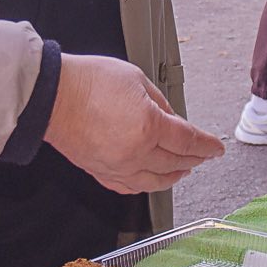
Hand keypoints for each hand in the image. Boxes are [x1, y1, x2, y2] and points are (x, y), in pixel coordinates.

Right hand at [44, 54, 223, 193]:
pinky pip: (131, 187)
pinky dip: (148, 184)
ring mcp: (117, 166)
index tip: (216, 148)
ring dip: (174, 175)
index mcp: (148, 126)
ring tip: (183, 169)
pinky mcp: (101, 172)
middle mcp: (135, 151)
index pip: (188, 141)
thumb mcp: (135, 79)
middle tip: (203, 155)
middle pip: (175, 162)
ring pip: (156, 181)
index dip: (207, 146)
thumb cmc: (86, 81)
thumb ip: (160, 102)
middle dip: (194, 159)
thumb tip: (173, 119)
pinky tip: (153, 179)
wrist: (50, 96)